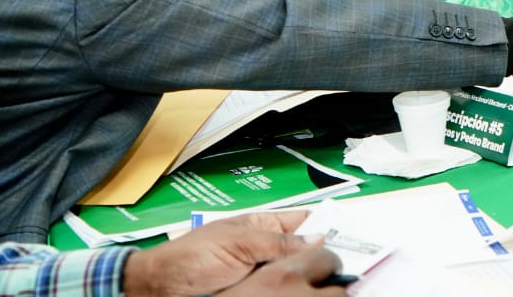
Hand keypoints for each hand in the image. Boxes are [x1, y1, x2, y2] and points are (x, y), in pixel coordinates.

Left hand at [123, 211, 343, 296]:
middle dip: (327, 256)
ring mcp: (264, 277)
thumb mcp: (237, 243)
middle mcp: (268, 252)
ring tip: (341, 281)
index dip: (328, 225)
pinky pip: (284, 293)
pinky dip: (297, 293)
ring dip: (313, 278)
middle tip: (352, 263)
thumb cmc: (189, 259)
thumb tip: (318, 238)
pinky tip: (314, 293)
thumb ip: (278, 242)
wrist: (158, 291)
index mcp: (263, 227)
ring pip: (298, 276)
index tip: (355, 235)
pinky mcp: (259, 295)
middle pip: (307, 252)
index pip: (304, 222)